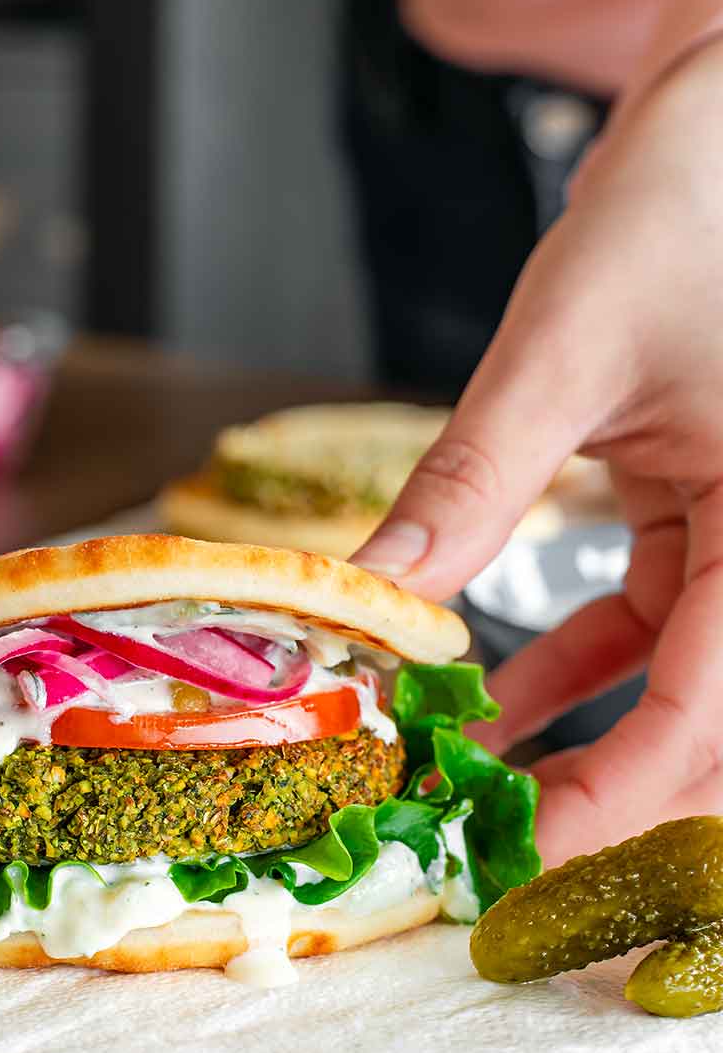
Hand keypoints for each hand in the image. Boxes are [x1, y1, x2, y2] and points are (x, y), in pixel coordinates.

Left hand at [353, 39, 722, 865]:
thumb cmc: (690, 195)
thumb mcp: (565, 350)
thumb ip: (469, 487)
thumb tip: (366, 601)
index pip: (717, 704)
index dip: (623, 798)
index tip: (525, 856)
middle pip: (715, 720)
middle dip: (611, 791)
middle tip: (494, 840)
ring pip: (686, 683)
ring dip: (586, 739)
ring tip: (475, 781)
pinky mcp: (714, 514)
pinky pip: (657, 622)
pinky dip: (576, 665)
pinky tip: (492, 698)